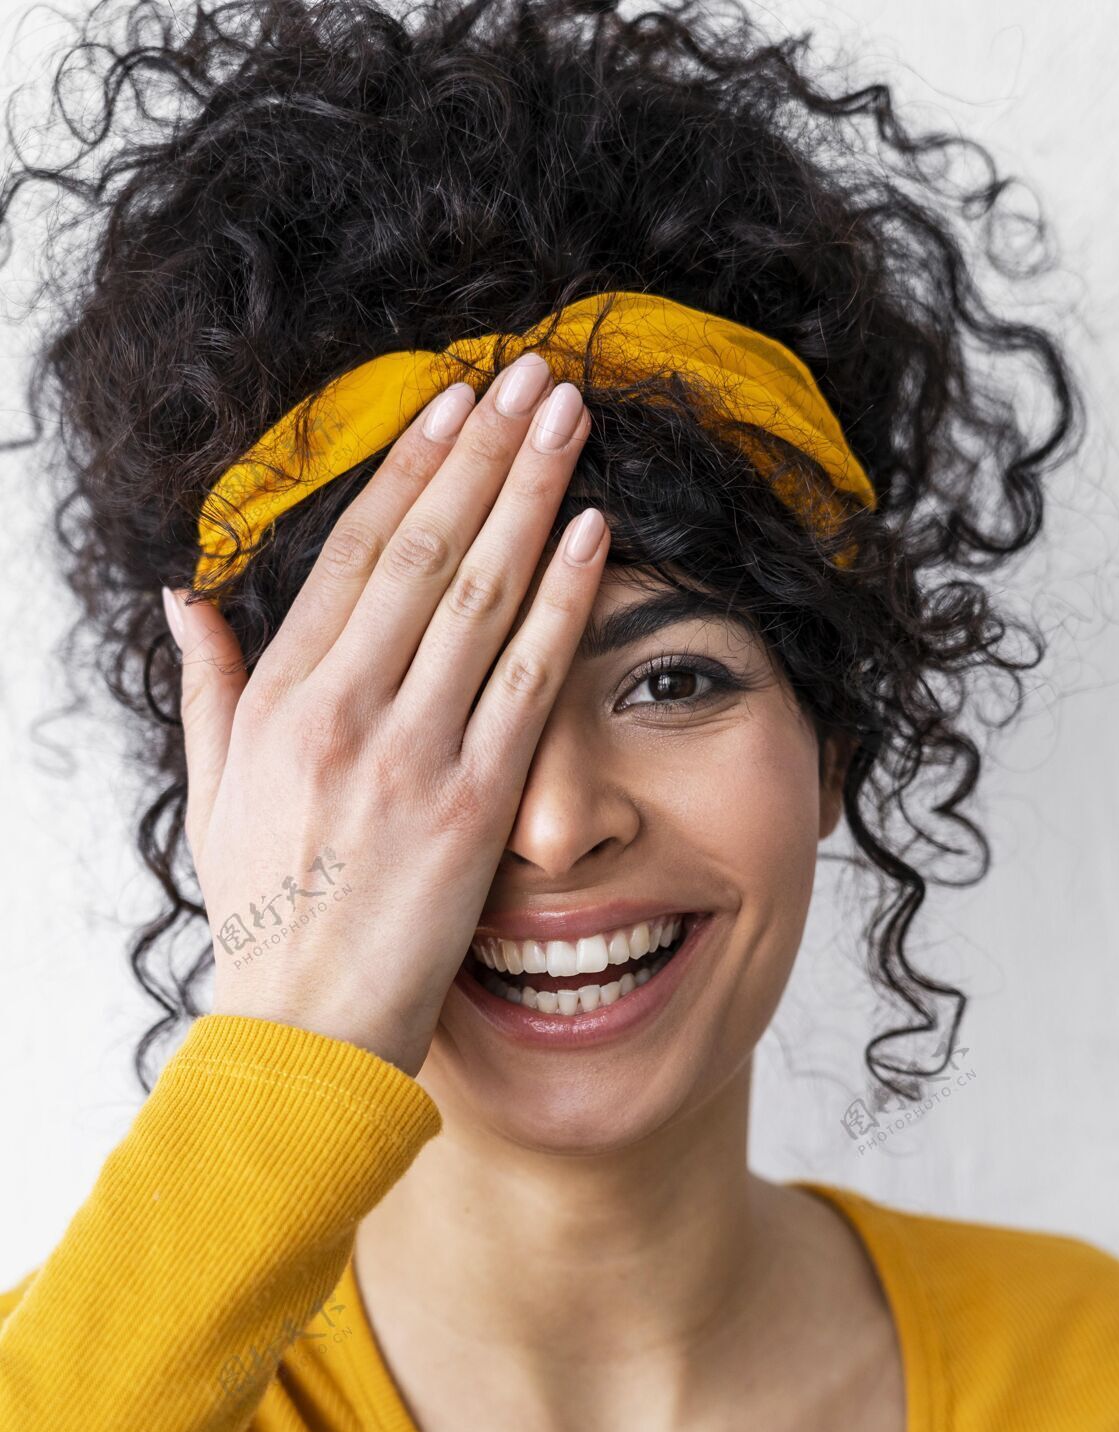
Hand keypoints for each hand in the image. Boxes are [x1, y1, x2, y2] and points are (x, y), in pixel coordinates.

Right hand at [164, 351, 607, 1074]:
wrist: (304, 1027)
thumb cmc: (263, 913)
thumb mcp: (214, 791)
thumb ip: (210, 684)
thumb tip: (186, 592)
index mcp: (281, 698)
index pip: (354, 553)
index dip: (409, 469)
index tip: (451, 405)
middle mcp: (344, 710)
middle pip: (428, 551)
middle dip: (485, 454)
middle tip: (532, 379)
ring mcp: (413, 754)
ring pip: (483, 596)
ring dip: (532, 497)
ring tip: (572, 422)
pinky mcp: (474, 806)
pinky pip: (529, 683)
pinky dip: (565, 602)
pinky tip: (595, 535)